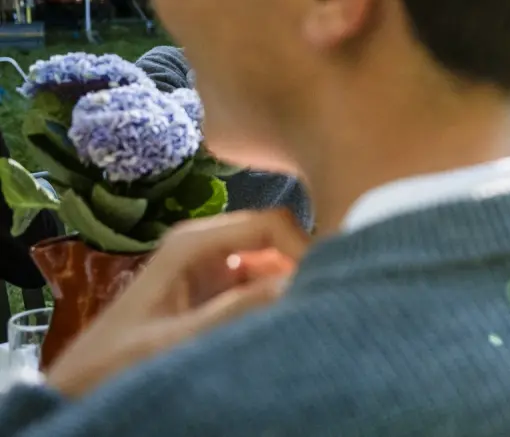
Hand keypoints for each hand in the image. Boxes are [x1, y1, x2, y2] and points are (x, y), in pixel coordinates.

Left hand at [46, 209, 307, 398]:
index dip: (303, 245)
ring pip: (273, 259)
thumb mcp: (179, 338)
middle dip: (302, 260)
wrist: (82, 386)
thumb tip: (299, 283)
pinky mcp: (216, 289)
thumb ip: (236, 311)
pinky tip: (290, 315)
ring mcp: (212, 266)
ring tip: (312, 306)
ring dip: (292, 278)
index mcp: (194, 242)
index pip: (270, 223)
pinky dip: (279, 294)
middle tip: (326, 294)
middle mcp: (207, 244)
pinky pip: (261, 281)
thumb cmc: (122, 360)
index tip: (326, 280)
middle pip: (276, 237)